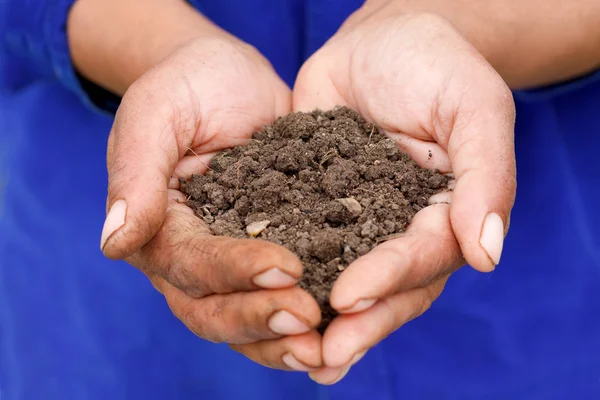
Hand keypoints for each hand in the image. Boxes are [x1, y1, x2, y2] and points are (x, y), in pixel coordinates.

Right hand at [100, 36, 322, 370]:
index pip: (190, 265)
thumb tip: (114, 244)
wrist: (228, 78)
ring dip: (282, 341)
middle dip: (261, 320)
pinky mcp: (272, 251)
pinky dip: (304, 323)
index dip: (235, 273)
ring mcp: (230, 261)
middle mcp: (190, 258)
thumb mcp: (158, 114)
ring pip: (246, 318)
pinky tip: (339, 333)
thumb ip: (136, 173)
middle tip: (310, 324)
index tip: (285, 268)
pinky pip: (280, 297)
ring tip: (326, 350)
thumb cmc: (187, 85)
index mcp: (158, 230)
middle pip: (214, 311)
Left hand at [294, 7, 515, 383]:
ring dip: (318, 317)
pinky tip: (256, 296)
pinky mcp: (314, 205)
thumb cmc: (437, 65)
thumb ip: (486, 177)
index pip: (423, 259)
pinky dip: (284, 272)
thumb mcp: (474, 107)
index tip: (348, 297)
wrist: (382, 40)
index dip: (388, 279)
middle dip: (356, 323)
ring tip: (290, 352)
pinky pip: (301, 242)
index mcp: (445, 216)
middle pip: (385, 288)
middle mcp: (401, 230)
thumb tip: (488, 256)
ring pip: (342, 278)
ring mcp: (356, 221)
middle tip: (319, 355)